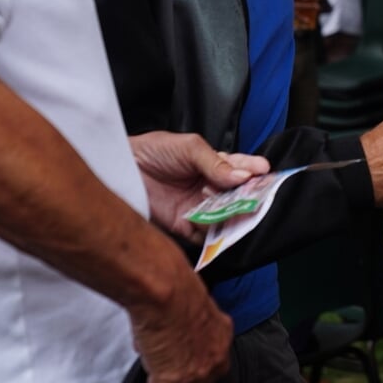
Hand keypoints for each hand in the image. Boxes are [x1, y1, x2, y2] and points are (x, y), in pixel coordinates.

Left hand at [129, 132, 269, 242]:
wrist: (118, 166)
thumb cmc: (153, 150)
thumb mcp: (189, 147)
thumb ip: (217, 163)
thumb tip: (243, 176)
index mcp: (216, 165)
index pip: (243, 169)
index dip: (256, 171)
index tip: (265, 172)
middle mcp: (212, 188)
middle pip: (239, 196)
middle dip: (249, 195)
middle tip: (254, 194)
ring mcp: (199, 207)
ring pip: (227, 216)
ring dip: (231, 213)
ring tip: (228, 204)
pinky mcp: (184, 225)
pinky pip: (205, 234)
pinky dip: (213, 232)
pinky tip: (212, 221)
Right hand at [131, 238, 231, 382]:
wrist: (164, 289)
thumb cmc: (174, 289)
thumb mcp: (190, 309)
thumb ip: (184, 332)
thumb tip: (162, 341)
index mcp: (221, 335)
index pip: (212, 364)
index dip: (193, 372)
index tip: (181, 373)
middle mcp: (215, 357)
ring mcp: (197, 372)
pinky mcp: (174, 381)